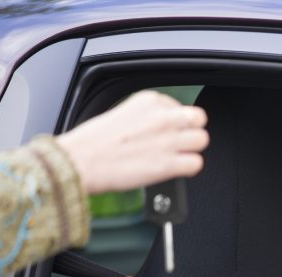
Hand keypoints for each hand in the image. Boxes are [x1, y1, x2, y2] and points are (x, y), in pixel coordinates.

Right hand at [56, 90, 208, 193]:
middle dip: (192, 130)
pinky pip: (196, 163)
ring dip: (192, 149)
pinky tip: (177, 169)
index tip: (166, 130)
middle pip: (199, 119)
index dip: (177, 121)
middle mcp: (162, 118)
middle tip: (180, 142)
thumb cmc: (93, 142)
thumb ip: (147, 116)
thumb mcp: (122, 112)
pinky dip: (189, 168)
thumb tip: (161, 125)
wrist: (79, 161)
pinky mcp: (168, 164)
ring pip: (202, 140)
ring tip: (177, 156)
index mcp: (150, 101)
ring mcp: (167, 140)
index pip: (181, 106)